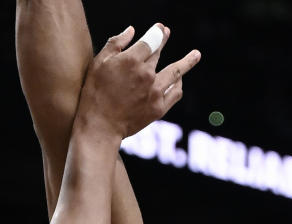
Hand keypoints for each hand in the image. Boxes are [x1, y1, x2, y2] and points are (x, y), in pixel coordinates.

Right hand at [78, 23, 200, 140]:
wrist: (100, 126)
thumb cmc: (95, 93)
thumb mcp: (99, 63)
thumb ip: (116, 44)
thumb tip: (132, 30)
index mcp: (132, 60)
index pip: (150, 40)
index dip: (156, 32)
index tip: (160, 28)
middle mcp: (146, 74)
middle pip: (159, 54)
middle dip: (162, 41)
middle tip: (166, 33)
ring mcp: (155, 92)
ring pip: (176, 72)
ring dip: (187, 61)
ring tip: (196, 55)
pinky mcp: (158, 109)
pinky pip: (175, 93)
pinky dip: (178, 85)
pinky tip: (180, 81)